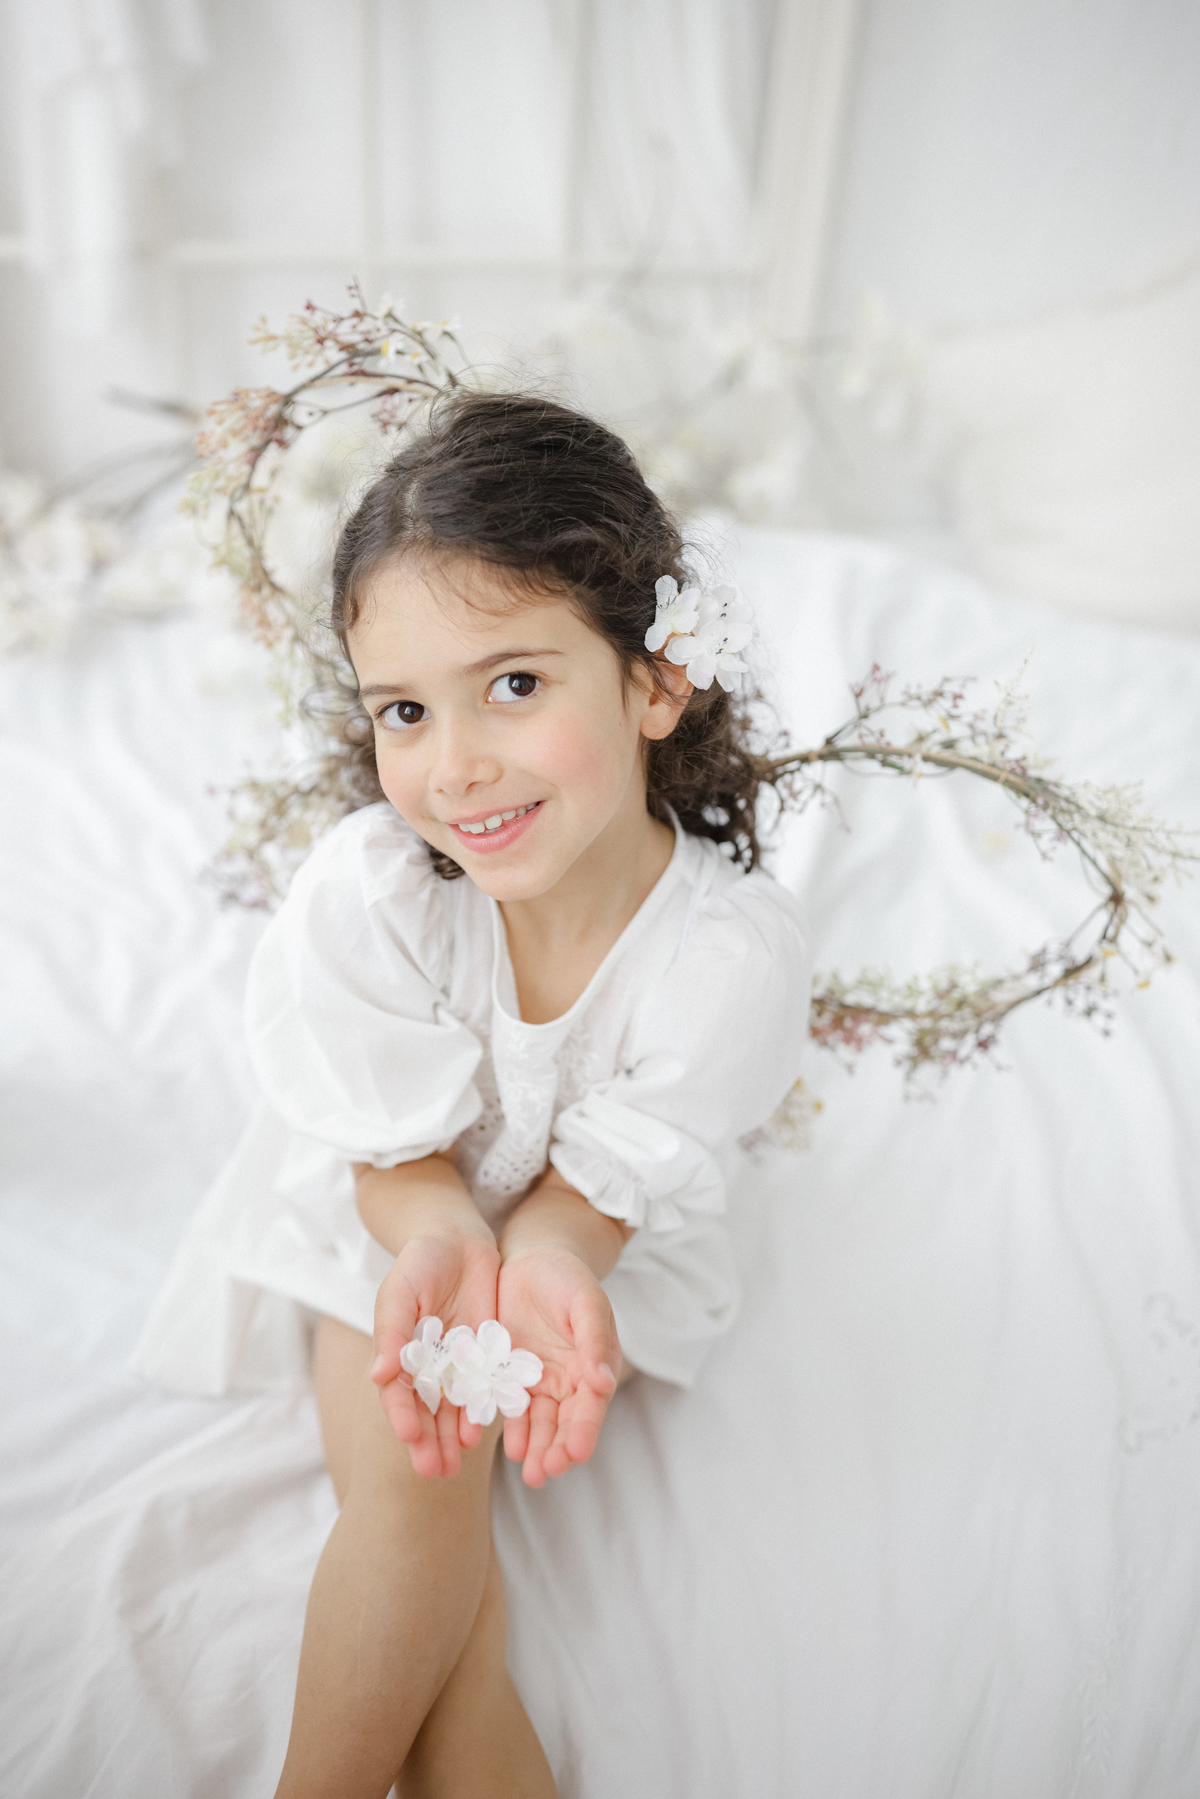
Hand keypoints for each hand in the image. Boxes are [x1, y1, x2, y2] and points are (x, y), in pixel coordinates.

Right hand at [370, 1232, 500, 1477]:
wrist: (459, 1240)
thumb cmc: (420, 1261)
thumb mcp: (402, 1289)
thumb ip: (392, 1329)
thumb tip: (378, 1373)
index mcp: (399, 1352)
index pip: (397, 1393)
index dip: (402, 1416)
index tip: (409, 1437)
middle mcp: (426, 1365)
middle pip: (425, 1412)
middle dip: (428, 1443)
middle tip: (434, 1472)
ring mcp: (456, 1363)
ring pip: (452, 1410)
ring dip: (451, 1438)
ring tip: (456, 1466)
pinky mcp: (484, 1355)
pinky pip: (482, 1390)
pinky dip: (480, 1412)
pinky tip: (482, 1432)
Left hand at [497, 1246, 621, 1487]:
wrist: (533, 1258)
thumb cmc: (568, 1277)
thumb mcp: (584, 1302)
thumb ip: (594, 1339)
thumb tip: (603, 1381)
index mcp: (593, 1364)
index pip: (590, 1406)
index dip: (583, 1431)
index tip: (574, 1455)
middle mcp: (569, 1379)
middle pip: (564, 1422)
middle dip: (556, 1449)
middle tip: (544, 1473)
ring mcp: (538, 1379)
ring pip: (538, 1421)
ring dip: (535, 1447)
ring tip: (528, 1471)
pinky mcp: (510, 1373)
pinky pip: (509, 1404)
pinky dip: (510, 1426)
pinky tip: (507, 1445)